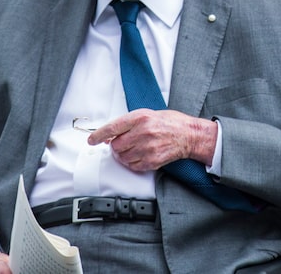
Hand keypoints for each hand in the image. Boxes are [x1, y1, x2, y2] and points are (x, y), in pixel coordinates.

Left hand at [87, 109, 217, 170]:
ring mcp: (147, 148)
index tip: (91, 140)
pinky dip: (132, 163)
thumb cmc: (170, 122)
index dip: (99, 135)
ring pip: (122, 157)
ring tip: (135, 148)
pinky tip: (140, 155)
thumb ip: (129, 123)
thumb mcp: (148, 114)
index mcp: (141, 117)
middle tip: (124, 142)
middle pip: (116, 145)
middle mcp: (143, 132)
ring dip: (124, 155)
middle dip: (116, 146)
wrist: (189, 135)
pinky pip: (132, 166)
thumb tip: (111, 135)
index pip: (113, 127)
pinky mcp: (152, 161)